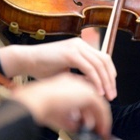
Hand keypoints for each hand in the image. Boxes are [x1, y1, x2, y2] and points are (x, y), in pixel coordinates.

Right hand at [0, 37, 116, 99]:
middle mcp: (80, 44)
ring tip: (107, 95)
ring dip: (105, 82)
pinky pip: (89, 68)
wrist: (26, 60)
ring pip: (99, 65)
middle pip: (104, 60)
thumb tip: (92, 87)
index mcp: (80, 46)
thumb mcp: (66, 71)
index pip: (103, 58)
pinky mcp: (70, 54)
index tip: (111, 88)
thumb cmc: (42, 68)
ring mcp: (76, 47)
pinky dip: (95, 81)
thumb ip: (80, 75)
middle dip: (110, 79)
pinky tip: (97, 91)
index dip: (109, 73)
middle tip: (113, 95)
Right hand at [11, 72, 112, 139]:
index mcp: (67, 83)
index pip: (83, 96)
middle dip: (98, 116)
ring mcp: (83, 87)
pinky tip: (102, 130)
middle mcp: (76, 82)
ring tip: (101, 132)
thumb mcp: (55, 111)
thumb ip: (67, 117)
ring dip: (102, 119)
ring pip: (100, 104)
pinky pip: (102, 108)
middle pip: (93, 99)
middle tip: (100, 129)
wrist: (34, 101)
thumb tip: (75, 126)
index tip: (89, 122)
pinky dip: (104, 120)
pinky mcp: (88, 94)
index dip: (89, 110)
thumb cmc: (39, 105)